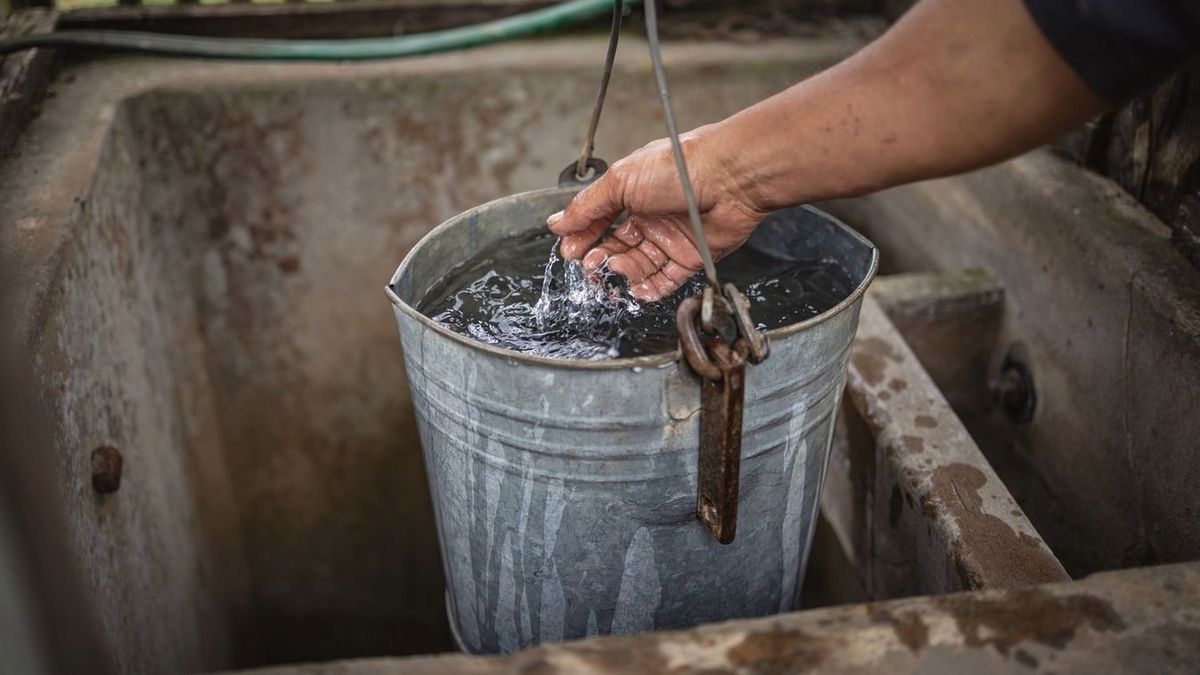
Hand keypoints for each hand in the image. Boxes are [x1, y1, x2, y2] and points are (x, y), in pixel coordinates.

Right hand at [546, 125, 769, 300]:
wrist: (729, 177)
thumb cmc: (679, 167)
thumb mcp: (620, 181)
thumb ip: (588, 206)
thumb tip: (558, 222)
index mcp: (633, 192)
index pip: (601, 220)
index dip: (584, 236)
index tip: (569, 251)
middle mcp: (652, 216)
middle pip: (619, 246)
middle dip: (601, 259)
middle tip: (590, 267)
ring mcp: (672, 238)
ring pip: (639, 265)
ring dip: (623, 272)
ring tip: (615, 271)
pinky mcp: (692, 257)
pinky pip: (666, 280)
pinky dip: (650, 288)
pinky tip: (636, 290)